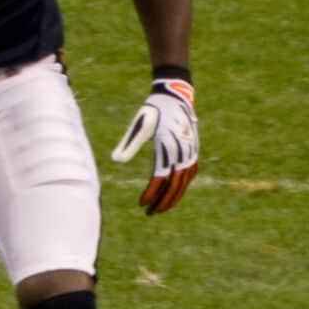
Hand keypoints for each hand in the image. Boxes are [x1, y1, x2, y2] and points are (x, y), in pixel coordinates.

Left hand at [111, 79, 197, 214]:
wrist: (175, 95)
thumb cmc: (153, 110)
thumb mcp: (139, 124)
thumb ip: (128, 144)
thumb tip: (115, 160)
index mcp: (167, 147)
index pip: (160, 179)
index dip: (151, 194)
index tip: (141, 205)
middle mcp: (182, 152)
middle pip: (174, 185)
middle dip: (162, 202)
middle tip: (150, 213)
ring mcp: (190, 151)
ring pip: (184, 181)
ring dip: (173, 197)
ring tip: (161, 207)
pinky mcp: (193, 148)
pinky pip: (191, 172)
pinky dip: (183, 185)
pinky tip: (176, 191)